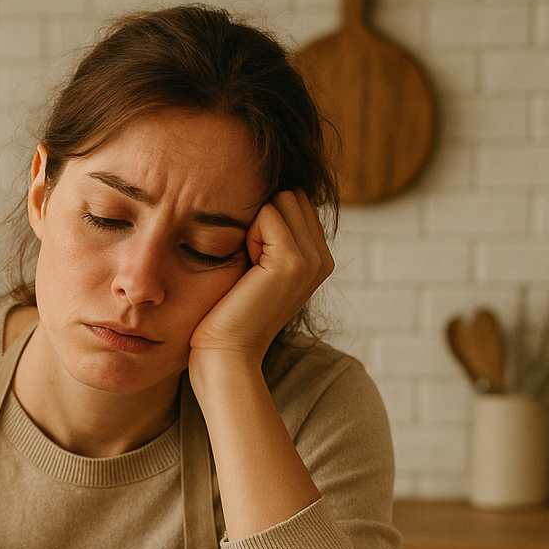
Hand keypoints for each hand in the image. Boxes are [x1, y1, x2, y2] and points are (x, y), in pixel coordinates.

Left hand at [188, 189, 333, 370]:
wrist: (225, 353)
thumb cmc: (227, 313)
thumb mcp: (255, 269)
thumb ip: (270, 237)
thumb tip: (266, 195)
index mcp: (317, 259)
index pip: (293, 202)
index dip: (263, 222)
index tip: (251, 262)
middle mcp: (322, 258)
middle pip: (289, 196)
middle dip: (261, 219)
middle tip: (248, 265)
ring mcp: (313, 260)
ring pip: (281, 200)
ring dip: (253, 226)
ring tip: (248, 269)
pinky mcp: (294, 261)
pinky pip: (268, 213)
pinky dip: (248, 235)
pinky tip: (246, 270)